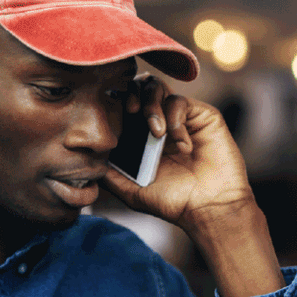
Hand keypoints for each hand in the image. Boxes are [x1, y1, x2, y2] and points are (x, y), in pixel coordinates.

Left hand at [99, 75, 254, 232]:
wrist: (209, 208)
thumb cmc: (174, 203)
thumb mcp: (133, 192)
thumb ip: (111, 176)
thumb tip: (87, 161)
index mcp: (142, 136)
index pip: (124, 105)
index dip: (115, 103)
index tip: (112, 116)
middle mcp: (161, 122)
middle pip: (139, 88)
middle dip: (132, 94)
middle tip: (132, 111)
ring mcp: (182, 117)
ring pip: (158, 87)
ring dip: (152, 105)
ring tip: (156, 133)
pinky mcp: (202, 116)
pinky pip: (180, 102)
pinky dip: (176, 122)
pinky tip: (182, 147)